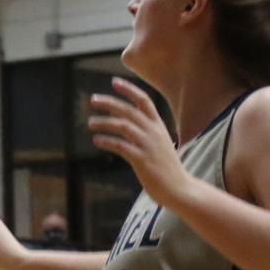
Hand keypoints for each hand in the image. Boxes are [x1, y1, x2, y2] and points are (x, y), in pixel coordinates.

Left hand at [88, 78, 193, 209]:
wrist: (179, 188)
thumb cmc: (166, 167)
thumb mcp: (158, 143)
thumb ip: (142, 131)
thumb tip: (118, 119)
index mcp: (159, 126)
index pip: (144, 101)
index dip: (129, 90)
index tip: (114, 82)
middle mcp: (154, 132)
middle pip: (129, 110)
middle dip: (110, 102)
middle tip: (93, 99)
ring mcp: (148, 145)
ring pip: (123, 126)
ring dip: (105, 122)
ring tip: (90, 123)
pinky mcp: (142, 160)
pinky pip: (121, 146)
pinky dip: (107, 141)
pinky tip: (97, 140)